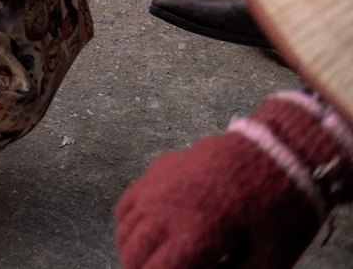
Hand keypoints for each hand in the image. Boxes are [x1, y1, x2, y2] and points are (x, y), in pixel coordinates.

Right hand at [114, 130, 320, 268]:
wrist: (281, 150)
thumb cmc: (280, 206)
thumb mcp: (269, 259)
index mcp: (194, 234)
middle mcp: (166, 209)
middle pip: (133, 252)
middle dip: (141, 267)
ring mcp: (159, 185)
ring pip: (125, 228)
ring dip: (132, 249)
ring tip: (149, 261)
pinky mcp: (160, 169)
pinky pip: (128, 202)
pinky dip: (129, 223)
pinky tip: (144, 232)